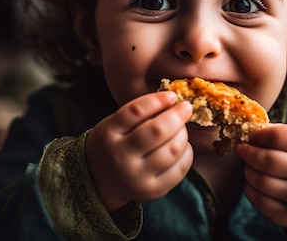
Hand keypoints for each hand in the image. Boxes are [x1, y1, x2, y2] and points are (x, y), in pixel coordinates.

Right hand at [85, 91, 193, 211]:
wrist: (100, 180)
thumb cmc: (113, 144)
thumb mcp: (114, 124)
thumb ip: (138, 112)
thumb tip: (173, 100)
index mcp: (109, 135)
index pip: (136, 111)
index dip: (158, 100)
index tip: (172, 96)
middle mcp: (121, 158)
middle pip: (157, 131)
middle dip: (177, 116)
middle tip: (185, 108)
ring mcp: (138, 177)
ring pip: (173, 149)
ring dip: (183, 133)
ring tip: (180, 128)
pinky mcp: (154, 191)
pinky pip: (180, 167)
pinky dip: (186, 152)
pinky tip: (181, 146)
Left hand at [235, 124, 286, 232]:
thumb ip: (280, 134)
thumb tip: (249, 132)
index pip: (279, 137)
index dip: (258, 135)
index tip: (251, 136)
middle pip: (268, 161)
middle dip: (248, 153)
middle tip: (242, 150)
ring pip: (260, 182)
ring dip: (247, 171)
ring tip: (248, 166)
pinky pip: (260, 202)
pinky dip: (250, 190)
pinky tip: (253, 183)